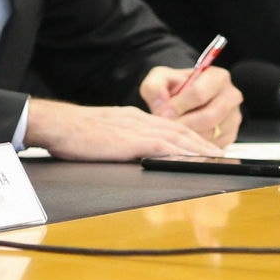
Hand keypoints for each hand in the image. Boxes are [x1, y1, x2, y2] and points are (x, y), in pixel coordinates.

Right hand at [25, 100, 224, 160]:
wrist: (57, 125)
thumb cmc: (72, 132)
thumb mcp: (101, 131)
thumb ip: (118, 137)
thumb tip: (127, 148)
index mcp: (131, 118)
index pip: (167, 126)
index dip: (188, 137)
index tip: (202, 146)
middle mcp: (139, 120)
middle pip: (179, 130)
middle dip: (202, 143)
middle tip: (221, 154)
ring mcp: (137, 129)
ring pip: (178, 137)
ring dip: (200, 149)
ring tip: (217, 160)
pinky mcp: (133, 141)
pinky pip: (166, 147)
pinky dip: (184, 154)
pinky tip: (196, 161)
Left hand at [141, 65, 242, 148]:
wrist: (182, 99)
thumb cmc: (173, 87)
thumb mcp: (159, 79)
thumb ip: (155, 87)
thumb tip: (162, 105)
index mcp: (217, 77)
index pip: (199, 93)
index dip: (178, 106)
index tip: (163, 112)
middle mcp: (231, 96)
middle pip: (209, 117)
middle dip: (184, 124)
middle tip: (167, 126)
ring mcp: (234, 117)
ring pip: (211, 133)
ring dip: (188, 136)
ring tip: (173, 131)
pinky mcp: (231, 134)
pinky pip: (213, 145)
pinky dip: (196, 145)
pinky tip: (183, 139)